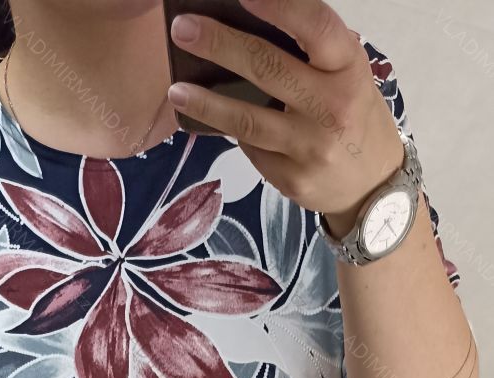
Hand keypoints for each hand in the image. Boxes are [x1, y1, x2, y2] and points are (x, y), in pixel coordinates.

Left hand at [168, 0, 405, 237]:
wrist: (373, 188)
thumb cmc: (353, 116)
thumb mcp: (347, 76)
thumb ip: (309, 54)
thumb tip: (245, 25)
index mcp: (349, 68)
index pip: (314, 27)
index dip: (278, 5)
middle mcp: (331, 106)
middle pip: (268, 68)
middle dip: (220, 45)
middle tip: (183, 29)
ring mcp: (310, 147)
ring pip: (247, 120)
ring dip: (205, 103)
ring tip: (176, 90)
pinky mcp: (292, 178)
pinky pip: (251, 148)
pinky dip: (231, 131)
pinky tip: (213, 120)